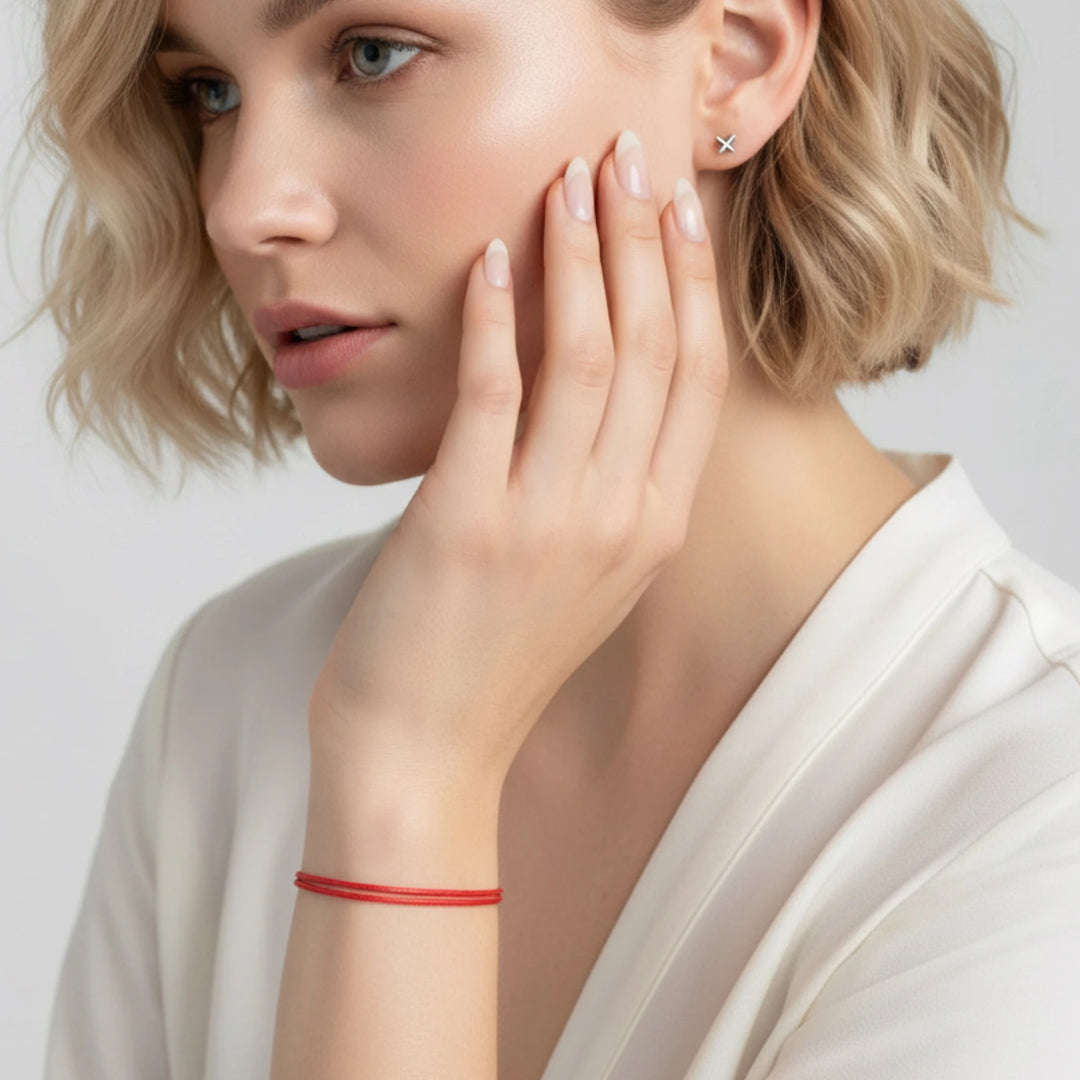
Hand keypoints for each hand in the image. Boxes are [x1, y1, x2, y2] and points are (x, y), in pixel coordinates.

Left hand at [309, 129, 728, 793]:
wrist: (426, 758)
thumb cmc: (493, 662)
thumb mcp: (582, 577)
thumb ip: (606, 490)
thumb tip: (598, 391)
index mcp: (655, 529)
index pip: (697, 380)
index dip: (693, 285)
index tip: (680, 210)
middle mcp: (622, 519)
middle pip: (655, 349)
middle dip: (645, 240)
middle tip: (629, 157)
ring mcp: (551, 522)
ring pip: (588, 356)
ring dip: (579, 256)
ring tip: (569, 181)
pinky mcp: (470, 521)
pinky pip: (495, 393)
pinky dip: (495, 316)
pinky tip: (489, 257)